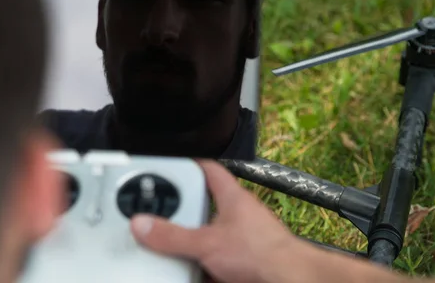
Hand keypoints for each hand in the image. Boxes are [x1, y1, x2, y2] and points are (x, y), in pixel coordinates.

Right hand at [129, 160, 298, 282]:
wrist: (291, 281)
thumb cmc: (264, 254)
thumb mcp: (206, 243)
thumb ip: (172, 236)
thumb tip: (144, 225)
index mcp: (233, 197)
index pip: (210, 169)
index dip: (192, 163)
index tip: (175, 164)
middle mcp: (240, 215)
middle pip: (206, 203)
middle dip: (187, 212)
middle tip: (166, 216)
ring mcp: (244, 238)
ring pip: (212, 233)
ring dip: (197, 242)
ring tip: (180, 249)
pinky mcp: (246, 259)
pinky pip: (220, 257)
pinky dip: (206, 263)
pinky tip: (198, 270)